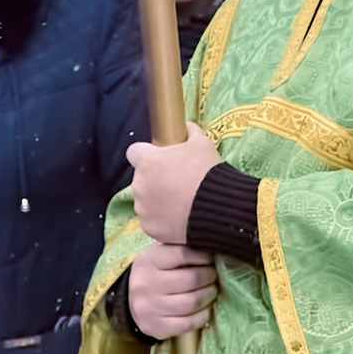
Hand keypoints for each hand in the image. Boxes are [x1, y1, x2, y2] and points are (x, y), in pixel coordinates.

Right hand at [128, 242, 217, 339]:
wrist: (131, 300)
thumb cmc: (157, 272)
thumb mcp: (163, 254)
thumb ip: (183, 248)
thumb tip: (213, 247)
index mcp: (149, 260)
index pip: (183, 254)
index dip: (203, 256)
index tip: (211, 258)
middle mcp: (146, 284)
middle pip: (191, 279)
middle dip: (209, 277)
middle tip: (213, 275)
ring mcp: (149, 307)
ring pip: (191, 302)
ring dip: (209, 296)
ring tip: (211, 290)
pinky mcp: (155, 327)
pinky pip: (188, 323)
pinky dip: (203, 315)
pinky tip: (205, 308)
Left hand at [129, 122, 222, 243]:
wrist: (218, 207)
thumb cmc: (207, 172)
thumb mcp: (202, 143)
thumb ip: (190, 132)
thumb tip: (186, 126)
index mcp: (148, 161)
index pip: (134, 152)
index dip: (146, 154)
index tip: (159, 159)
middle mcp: (139, 184)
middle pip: (141, 178)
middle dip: (155, 179)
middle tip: (177, 182)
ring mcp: (143, 207)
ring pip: (145, 200)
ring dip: (157, 199)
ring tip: (181, 202)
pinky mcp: (149, 227)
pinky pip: (152, 220)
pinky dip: (162, 219)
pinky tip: (180, 216)